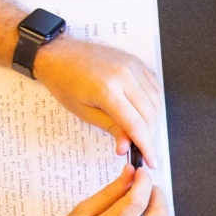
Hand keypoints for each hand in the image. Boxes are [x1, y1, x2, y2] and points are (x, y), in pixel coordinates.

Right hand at [21, 165, 169, 215]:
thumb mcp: (81, 213)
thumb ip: (109, 193)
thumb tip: (129, 174)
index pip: (136, 200)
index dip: (143, 181)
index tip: (140, 173)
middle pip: (158, 214)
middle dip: (156, 193)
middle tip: (145, 186)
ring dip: (157, 209)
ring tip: (141, 204)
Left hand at [34, 37, 164, 167]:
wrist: (59, 54)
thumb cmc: (65, 81)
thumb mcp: (84, 112)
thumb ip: (110, 128)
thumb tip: (126, 146)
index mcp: (108, 89)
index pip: (136, 125)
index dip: (146, 146)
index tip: (151, 161)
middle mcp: (124, 75)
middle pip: (150, 114)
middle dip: (150, 136)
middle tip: (144, 150)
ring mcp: (132, 66)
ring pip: (156, 101)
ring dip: (154, 122)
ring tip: (143, 134)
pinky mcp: (136, 62)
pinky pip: (154, 87)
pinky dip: (154, 104)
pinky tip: (146, 114)